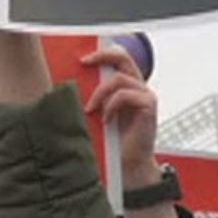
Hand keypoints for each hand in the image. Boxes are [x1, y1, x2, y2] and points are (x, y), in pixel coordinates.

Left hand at [81, 44, 159, 187]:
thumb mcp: (98, 113)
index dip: (102, 52)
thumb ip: (93, 97)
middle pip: (123, 57)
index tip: (82, 58)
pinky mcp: (149, 106)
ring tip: (91, 110)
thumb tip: (69, 84)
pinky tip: (106, 120)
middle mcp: (138, 87)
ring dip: (100, 93)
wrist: (127, 164)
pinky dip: (111, 106)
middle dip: (102, 56)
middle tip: (84, 62)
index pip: (118, 58)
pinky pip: (126, 95)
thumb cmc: (112, 141)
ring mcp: (145, 95)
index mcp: (127, 85)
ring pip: (120, 78)